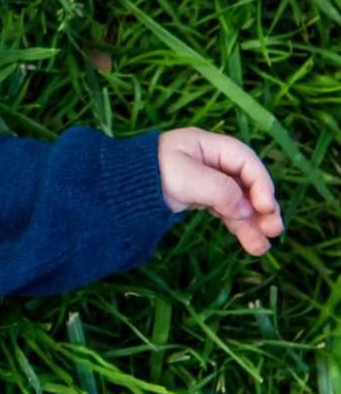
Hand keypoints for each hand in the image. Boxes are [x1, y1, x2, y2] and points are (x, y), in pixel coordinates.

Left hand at [157, 128, 283, 256]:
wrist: (117, 190)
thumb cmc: (148, 174)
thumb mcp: (185, 177)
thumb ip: (218, 190)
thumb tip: (246, 209)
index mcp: (208, 146)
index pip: (245, 161)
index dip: (260, 183)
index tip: (265, 206)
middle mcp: (213, 162)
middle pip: (247, 183)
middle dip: (263, 207)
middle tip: (275, 229)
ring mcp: (208, 182)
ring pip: (239, 202)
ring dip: (252, 224)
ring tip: (262, 248)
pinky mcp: (201, 199)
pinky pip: (226, 212)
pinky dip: (238, 227)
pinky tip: (251, 243)